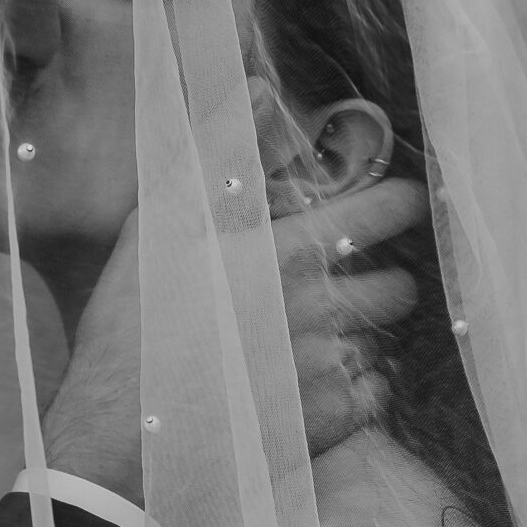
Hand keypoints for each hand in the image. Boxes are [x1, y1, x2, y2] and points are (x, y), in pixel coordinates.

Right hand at [40, 181, 426, 503]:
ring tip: (329, 335)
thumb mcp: (159, 223)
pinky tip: (322, 381)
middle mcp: (325, 311)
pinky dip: (361, 387)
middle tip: (355, 279)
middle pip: (397, 287)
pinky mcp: (326, 427)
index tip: (402, 202)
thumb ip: (218, 153)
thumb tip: (259, 89)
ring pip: (384, 343)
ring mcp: (330, 372)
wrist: (123, 438)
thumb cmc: (134, 325)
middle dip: (385, 278)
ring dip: (366, 335)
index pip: (383, 214)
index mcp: (290, 253)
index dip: (400, 203)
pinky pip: (375, 398)